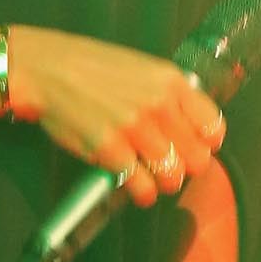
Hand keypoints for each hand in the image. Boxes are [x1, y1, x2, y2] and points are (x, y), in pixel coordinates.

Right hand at [10, 27, 224, 206]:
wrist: (49, 71)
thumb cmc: (92, 67)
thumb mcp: (141, 68)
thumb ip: (167, 93)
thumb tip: (187, 122)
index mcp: (171, 83)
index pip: (212, 126)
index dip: (207, 143)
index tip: (198, 148)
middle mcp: (159, 107)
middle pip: (197, 158)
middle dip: (187, 167)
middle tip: (173, 166)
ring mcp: (136, 131)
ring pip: (172, 176)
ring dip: (166, 184)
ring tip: (156, 181)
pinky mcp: (111, 152)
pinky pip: (142, 186)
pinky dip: (143, 194)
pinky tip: (139, 190)